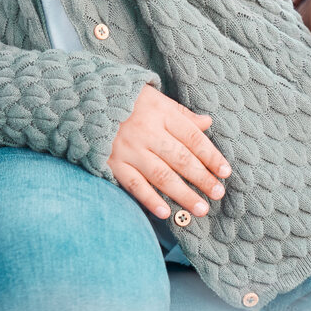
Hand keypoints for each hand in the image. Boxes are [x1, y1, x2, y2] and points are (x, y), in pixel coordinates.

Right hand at [107, 84, 230, 219]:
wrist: (85, 100)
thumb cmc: (127, 100)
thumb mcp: (155, 98)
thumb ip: (181, 113)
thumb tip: (207, 123)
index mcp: (160, 113)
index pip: (192, 137)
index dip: (211, 156)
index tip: (225, 172)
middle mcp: (146, 131)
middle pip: (180, 158)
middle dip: (201, 178)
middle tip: (217, 194)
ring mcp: (129, 149)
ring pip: (161, 175)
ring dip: (183, 193)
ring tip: (201, 208)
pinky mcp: (113, 162)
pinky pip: (134, 184)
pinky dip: (150, 199)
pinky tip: (166, 212)